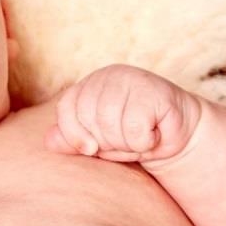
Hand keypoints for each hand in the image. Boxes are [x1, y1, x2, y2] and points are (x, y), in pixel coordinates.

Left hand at [44, 64, 201, 163]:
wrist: (177, 136)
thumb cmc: (133, 137)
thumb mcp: (98, 141)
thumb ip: (73, 138)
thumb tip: (49, 142)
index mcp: (91, 84)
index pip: (67, 108)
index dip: (75, 135)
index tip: (90, 149)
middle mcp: (109, 76)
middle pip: (89, 120)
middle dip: (107, 143)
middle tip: (126, 140)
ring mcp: (132, 80)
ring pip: (111, 127)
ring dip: (127, 144)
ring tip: (140, 137)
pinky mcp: (154, 92)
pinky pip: (135, 131)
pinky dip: (144, 142)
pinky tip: (153, 133)